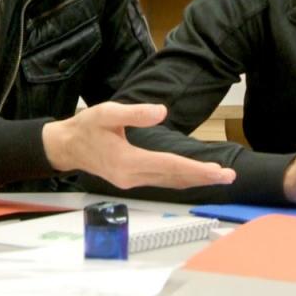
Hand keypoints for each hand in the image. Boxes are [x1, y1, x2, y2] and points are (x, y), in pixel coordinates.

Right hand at [42, 102, 235, 189]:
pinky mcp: (131, 180)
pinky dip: (181, 180)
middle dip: (203, 178)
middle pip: (174, 178)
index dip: (196, 169)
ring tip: (219, 177)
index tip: (218, 171)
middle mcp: (132, 176)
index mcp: (127, 160)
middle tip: (229, 177)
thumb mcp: (107, 112)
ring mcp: (131, 181)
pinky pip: (162, 182)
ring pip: (170, 183)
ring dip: (195, 180)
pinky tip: (194, 177)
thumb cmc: (85, 127)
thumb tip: (162, 112)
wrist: (66, 147)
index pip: (170, 165)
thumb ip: (134, 112)